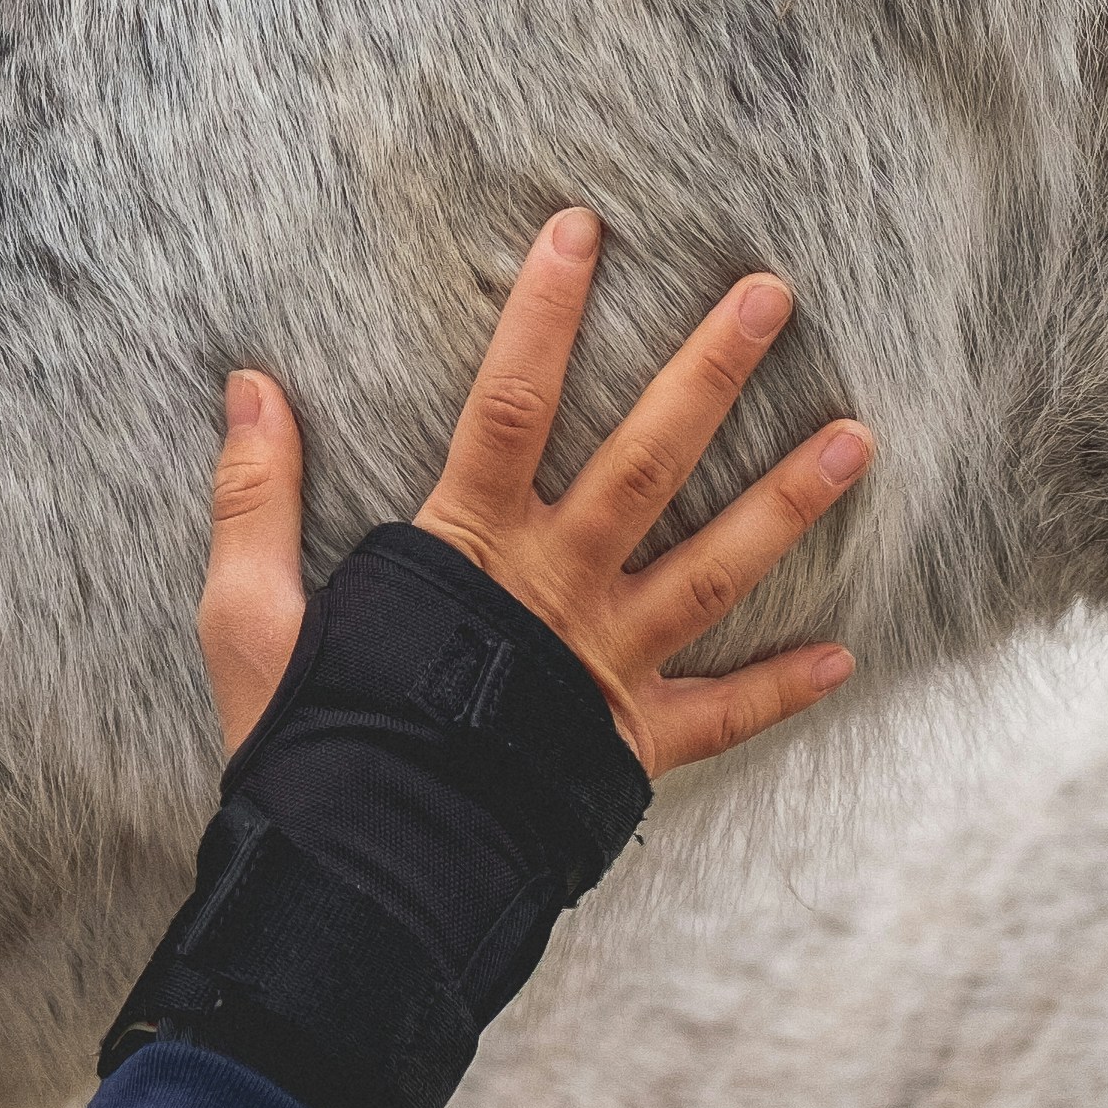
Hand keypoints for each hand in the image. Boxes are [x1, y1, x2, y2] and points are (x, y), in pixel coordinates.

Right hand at [199, 212, 869, 775]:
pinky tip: (842, 658)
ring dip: (788, 502)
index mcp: (466, 549)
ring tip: (858, 439)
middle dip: (711, 373)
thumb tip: (249, 386)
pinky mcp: (630, 746)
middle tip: (774, 298)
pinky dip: (779, 690)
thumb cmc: (303, 742)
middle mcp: (555, 591)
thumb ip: (256, 500)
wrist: (357, 877)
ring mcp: (604, 667)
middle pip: (648, 461)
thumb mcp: (252, 617)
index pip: (510, 404)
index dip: (545, 313)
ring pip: (715, 569)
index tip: (583, 230)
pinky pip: (719, 717)